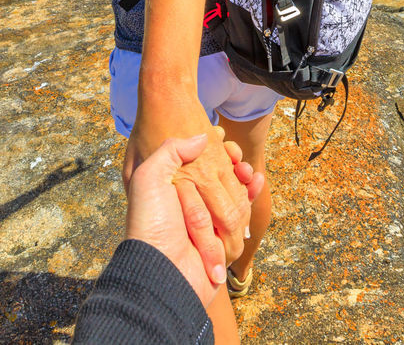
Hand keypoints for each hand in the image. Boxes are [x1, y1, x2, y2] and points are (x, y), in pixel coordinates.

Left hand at [124, 134, 263, 305]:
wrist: (162, 268)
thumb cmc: (150, 222)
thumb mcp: (147, 178)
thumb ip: (170, 151)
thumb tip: (202, 138)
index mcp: (172, 189)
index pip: (197, 161)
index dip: (212, 148)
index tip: (219, 137)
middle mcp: (191, 204)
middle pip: (220, 176)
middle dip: (229, 165)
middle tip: (234, 155)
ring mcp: (210, 221)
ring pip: (234, 192)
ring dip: (240, 182)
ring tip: (244, 170)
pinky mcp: (226, 236)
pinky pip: (244, 211)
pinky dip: (251, 196)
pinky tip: (255, 181)